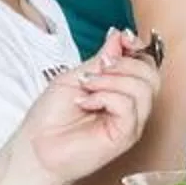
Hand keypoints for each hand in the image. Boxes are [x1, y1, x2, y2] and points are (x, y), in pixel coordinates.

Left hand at [15, 37, 161, 184]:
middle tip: (97, 69)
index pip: (146, 64)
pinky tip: (86, 103)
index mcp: (120, 90)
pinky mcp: (125, 136)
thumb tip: (119, 36)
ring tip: (87, 88)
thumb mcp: (75, 76)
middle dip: (124, 63)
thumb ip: (100, 58)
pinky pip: (129, 106)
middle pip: (151, 74)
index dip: (138, 47)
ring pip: (143, 88)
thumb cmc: (50, 117)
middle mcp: (130, 107)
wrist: (34, 148)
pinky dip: (106, 97)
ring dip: (111, 80)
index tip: (122, 39)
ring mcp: (130, 123)